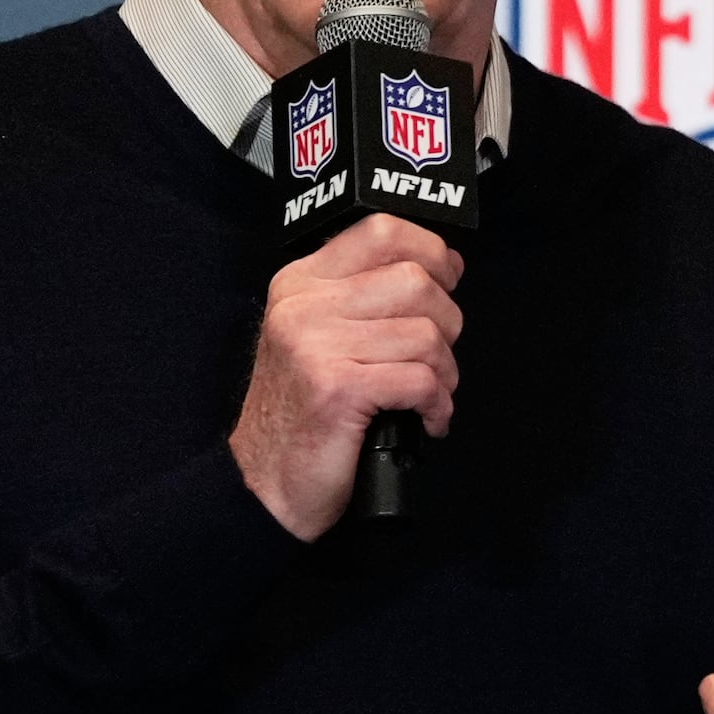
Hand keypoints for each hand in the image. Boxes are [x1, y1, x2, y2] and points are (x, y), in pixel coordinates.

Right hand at [230, 216, 465, 539]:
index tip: (447, 279)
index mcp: (302, 282)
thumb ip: (366, 296)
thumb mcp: (321, 336)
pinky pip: (421, 380)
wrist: (267, 483)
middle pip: (416, 281)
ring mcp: (317, 345)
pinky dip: (437, 405)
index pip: (382, 230)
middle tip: (434, 357)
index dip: (432, 251)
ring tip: (428, 395)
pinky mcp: (338, 388)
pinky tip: (426, 419)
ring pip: (426, 334)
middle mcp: (304, 305)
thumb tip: (443, 266)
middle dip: (447, 323)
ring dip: (445, 372)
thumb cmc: (307, 412)